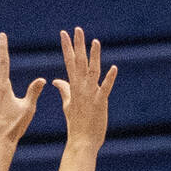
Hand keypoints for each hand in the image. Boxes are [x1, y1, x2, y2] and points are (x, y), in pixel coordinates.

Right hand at [53, 27, 117, 148]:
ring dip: (94, 56)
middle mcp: (81, 88)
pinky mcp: (101, 103)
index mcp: (74, 87)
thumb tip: (56, 80)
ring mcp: (91, 95)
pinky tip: (114, 68)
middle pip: (79, 62)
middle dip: (78, 45)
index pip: (69, 63)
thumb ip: (64, 91)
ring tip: (95, 41)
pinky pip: (106, 88)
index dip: (67, 47)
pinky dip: (110, 78)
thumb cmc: (76, 125)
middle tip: (77, 29)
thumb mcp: (68, 105)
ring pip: (92, 71)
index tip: (64, 33)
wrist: (82, 141)